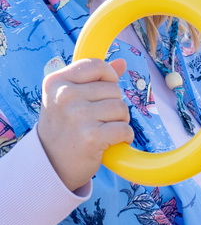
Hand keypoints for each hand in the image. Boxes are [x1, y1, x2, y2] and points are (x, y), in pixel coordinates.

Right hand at [37, 57, 132, 191]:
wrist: (52, 163)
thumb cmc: (65, 126)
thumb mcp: (70, 97)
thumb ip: (94, 78)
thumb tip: (122, 62)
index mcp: (56, 81)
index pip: (97, 65)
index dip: (109, 77)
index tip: (103, 93)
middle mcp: (64, 96)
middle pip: (114, 89)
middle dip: (113, 104)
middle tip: (97, 119)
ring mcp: (77, 116)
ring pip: (122, 108)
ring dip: (120, 121)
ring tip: (102, 130)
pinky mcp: (91, 136)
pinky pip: (125, 129)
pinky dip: (124, 137)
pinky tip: (111, 142)